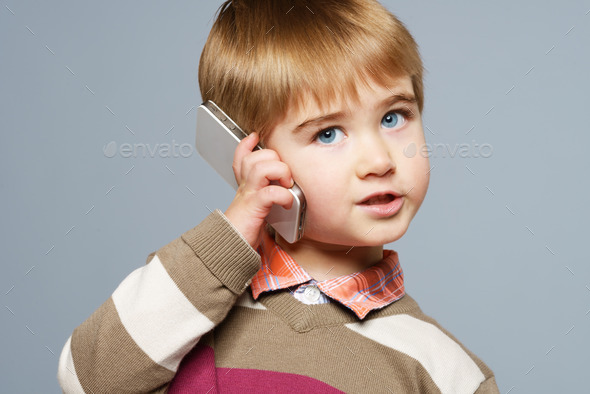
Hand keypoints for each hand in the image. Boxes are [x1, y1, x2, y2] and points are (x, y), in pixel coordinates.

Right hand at [224, 132, 293, 248]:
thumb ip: (265, 197)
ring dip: (280, 172)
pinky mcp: (253, 208)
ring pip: (261, 167)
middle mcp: (245, 187)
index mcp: (245, 186)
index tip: (255, 137)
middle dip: (276, 159)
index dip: (247, 144)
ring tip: (286, 185)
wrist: (230, 249)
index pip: (241, 157)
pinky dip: (284, 195)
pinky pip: (270, 192)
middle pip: (255, 157)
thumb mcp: (255, 209)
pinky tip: (287, 203)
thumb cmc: (245, 232)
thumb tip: (285, 192)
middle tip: (284, 176)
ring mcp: (248, 196)